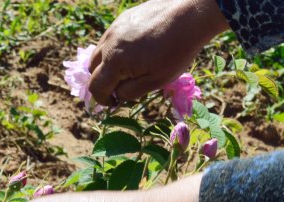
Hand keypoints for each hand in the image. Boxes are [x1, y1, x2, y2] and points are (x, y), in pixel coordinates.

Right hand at [88, 0, 229, 103]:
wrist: (191, 15)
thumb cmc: (176, 51)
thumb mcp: (156, 81)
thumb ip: (131, 92)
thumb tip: (118, 94)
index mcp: (115, 62)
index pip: (96, 87)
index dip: (102, 100)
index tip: (114, 103)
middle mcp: (109, 43)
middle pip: (92, 69)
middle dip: (102, 81)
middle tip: (120, 86)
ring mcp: (115, 28)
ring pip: (100, 51)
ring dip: (107, 64)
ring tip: (127, 68)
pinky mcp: (123, 17)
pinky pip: (111, 37)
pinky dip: (115, 48)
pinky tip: (134, 50)